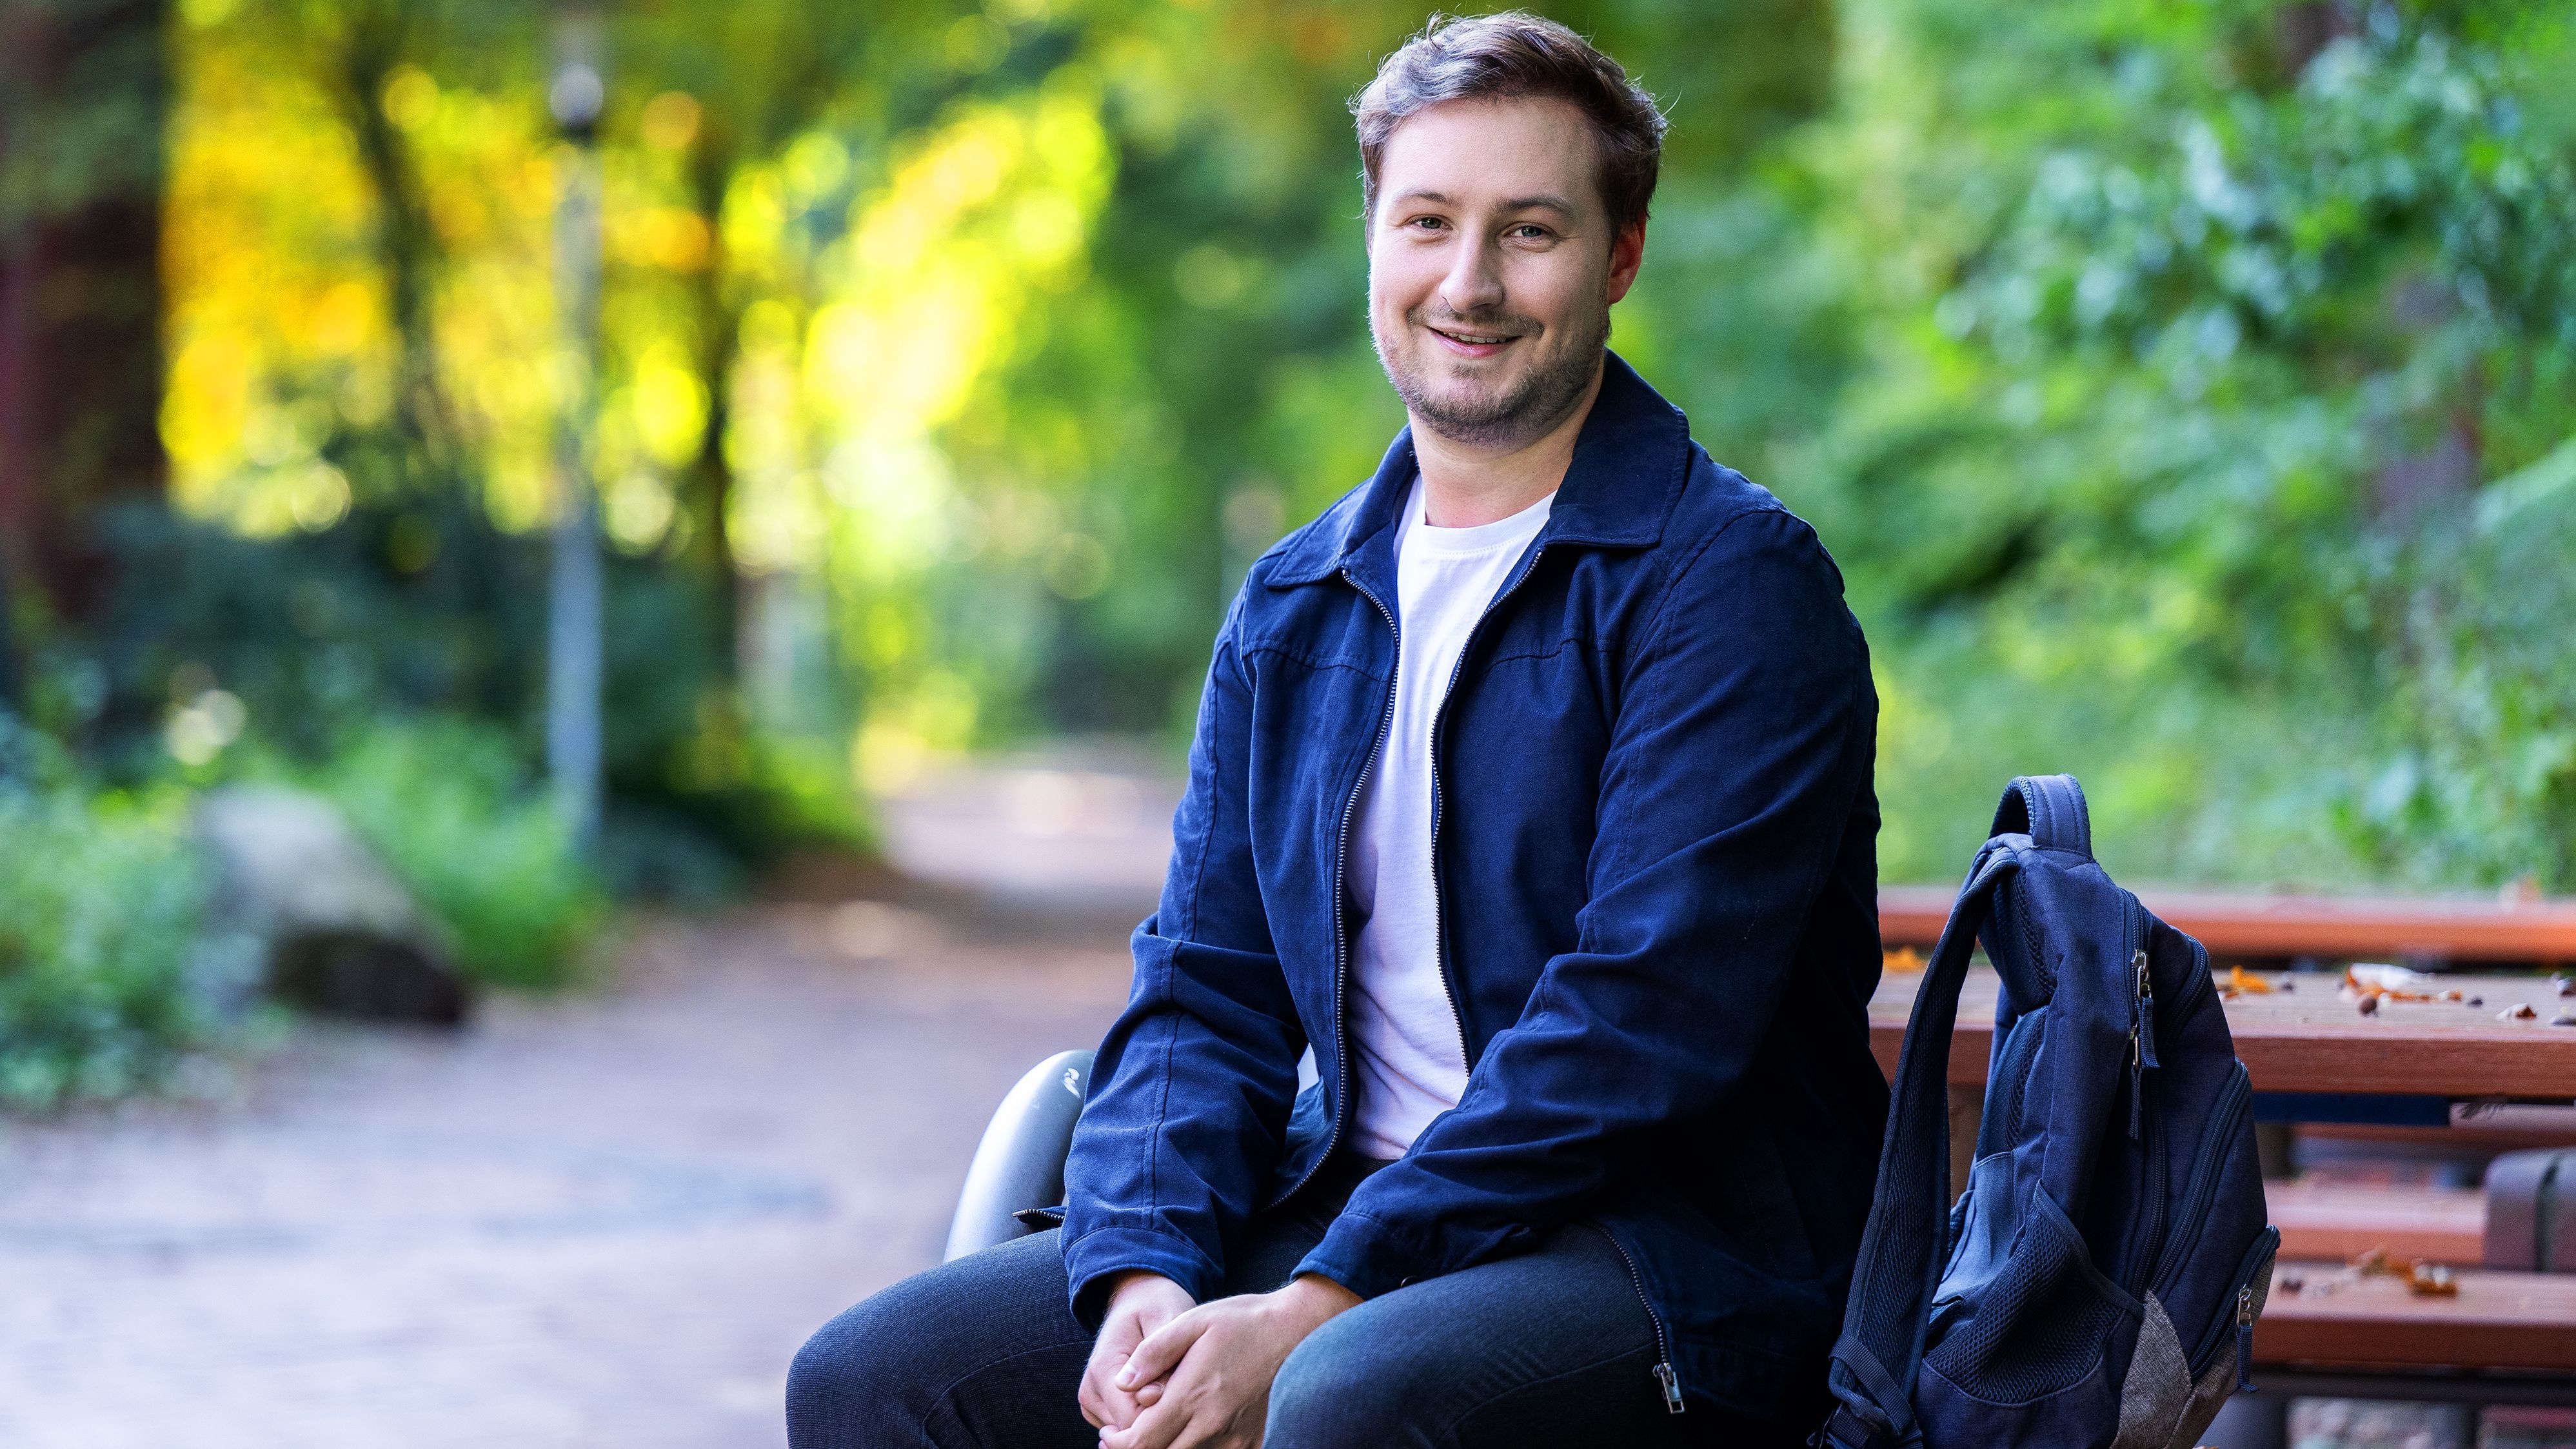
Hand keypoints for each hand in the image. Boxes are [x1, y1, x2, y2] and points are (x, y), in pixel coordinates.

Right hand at [1083, 1272, 1195, 1431]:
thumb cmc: (1157, 1308)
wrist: (1138, 1300)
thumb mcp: (1166, 1320)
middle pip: (1130, 1430)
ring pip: (1129, 1433)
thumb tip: (1153, 1398)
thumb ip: (1160, 1358)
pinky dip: (1148, 1417)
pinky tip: (1164, 1394)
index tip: (1191, 1394)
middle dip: (1161, 1418)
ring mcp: (1092, 1403)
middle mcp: (1091, 1390)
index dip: (1166, 1414)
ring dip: (1155, 1418)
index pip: (1132, 1419)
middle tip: (1188, 1389)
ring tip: (1175, 1387)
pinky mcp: (1099, 1410)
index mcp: (1103, 1368)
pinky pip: (1128, 1428)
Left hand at [1098, 1274, 1360, 1448]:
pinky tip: (1191, 1432)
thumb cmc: (1244, 1321)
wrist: (1299, 1329)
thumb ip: (1153, 1354)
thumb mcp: (1193, 1322)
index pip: (1141, 1443)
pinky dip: (1197, 1448)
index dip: (1118, 1445)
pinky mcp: (1254, 1441)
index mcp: (1193, 1396)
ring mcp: (1237, 1438)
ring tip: (1155, 1432)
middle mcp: (1213, 1425)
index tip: (1110, 1435)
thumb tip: (1122, 1383)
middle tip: (1126, 1436)